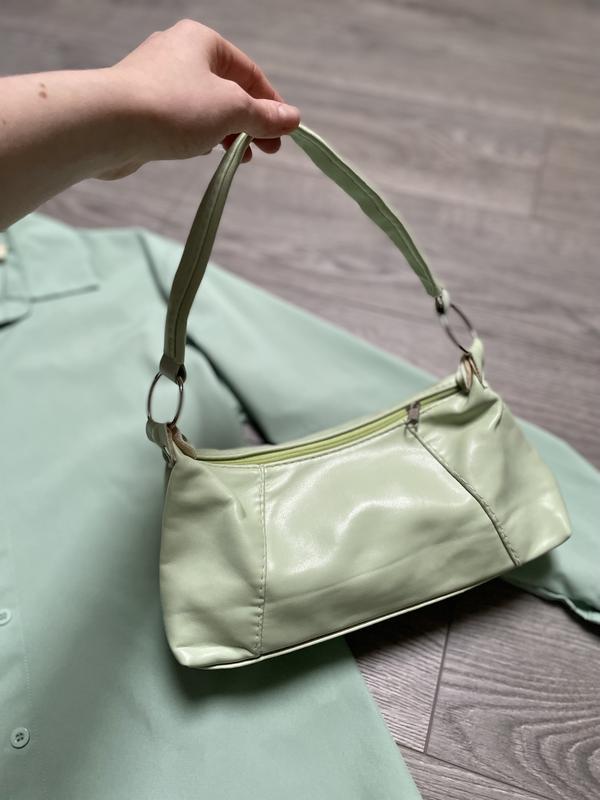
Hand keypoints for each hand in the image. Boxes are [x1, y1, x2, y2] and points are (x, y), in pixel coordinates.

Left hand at [99, 19, 300, 178]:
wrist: (109, 124)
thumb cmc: (175, 107)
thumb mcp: (232, 110)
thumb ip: (264, 115)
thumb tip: (293, 118)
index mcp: (202, 41)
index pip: (249, 72)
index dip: (271, 103)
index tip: (284, 133)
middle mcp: (178, 52)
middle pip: (227, 89)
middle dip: (250, 121)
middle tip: (266, 150)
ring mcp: (156, 79)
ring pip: (204, 105)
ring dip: (226, 131)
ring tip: (239, 156)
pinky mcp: (141, 106)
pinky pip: (180, 118)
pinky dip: (199, 134)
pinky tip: (205, 152)